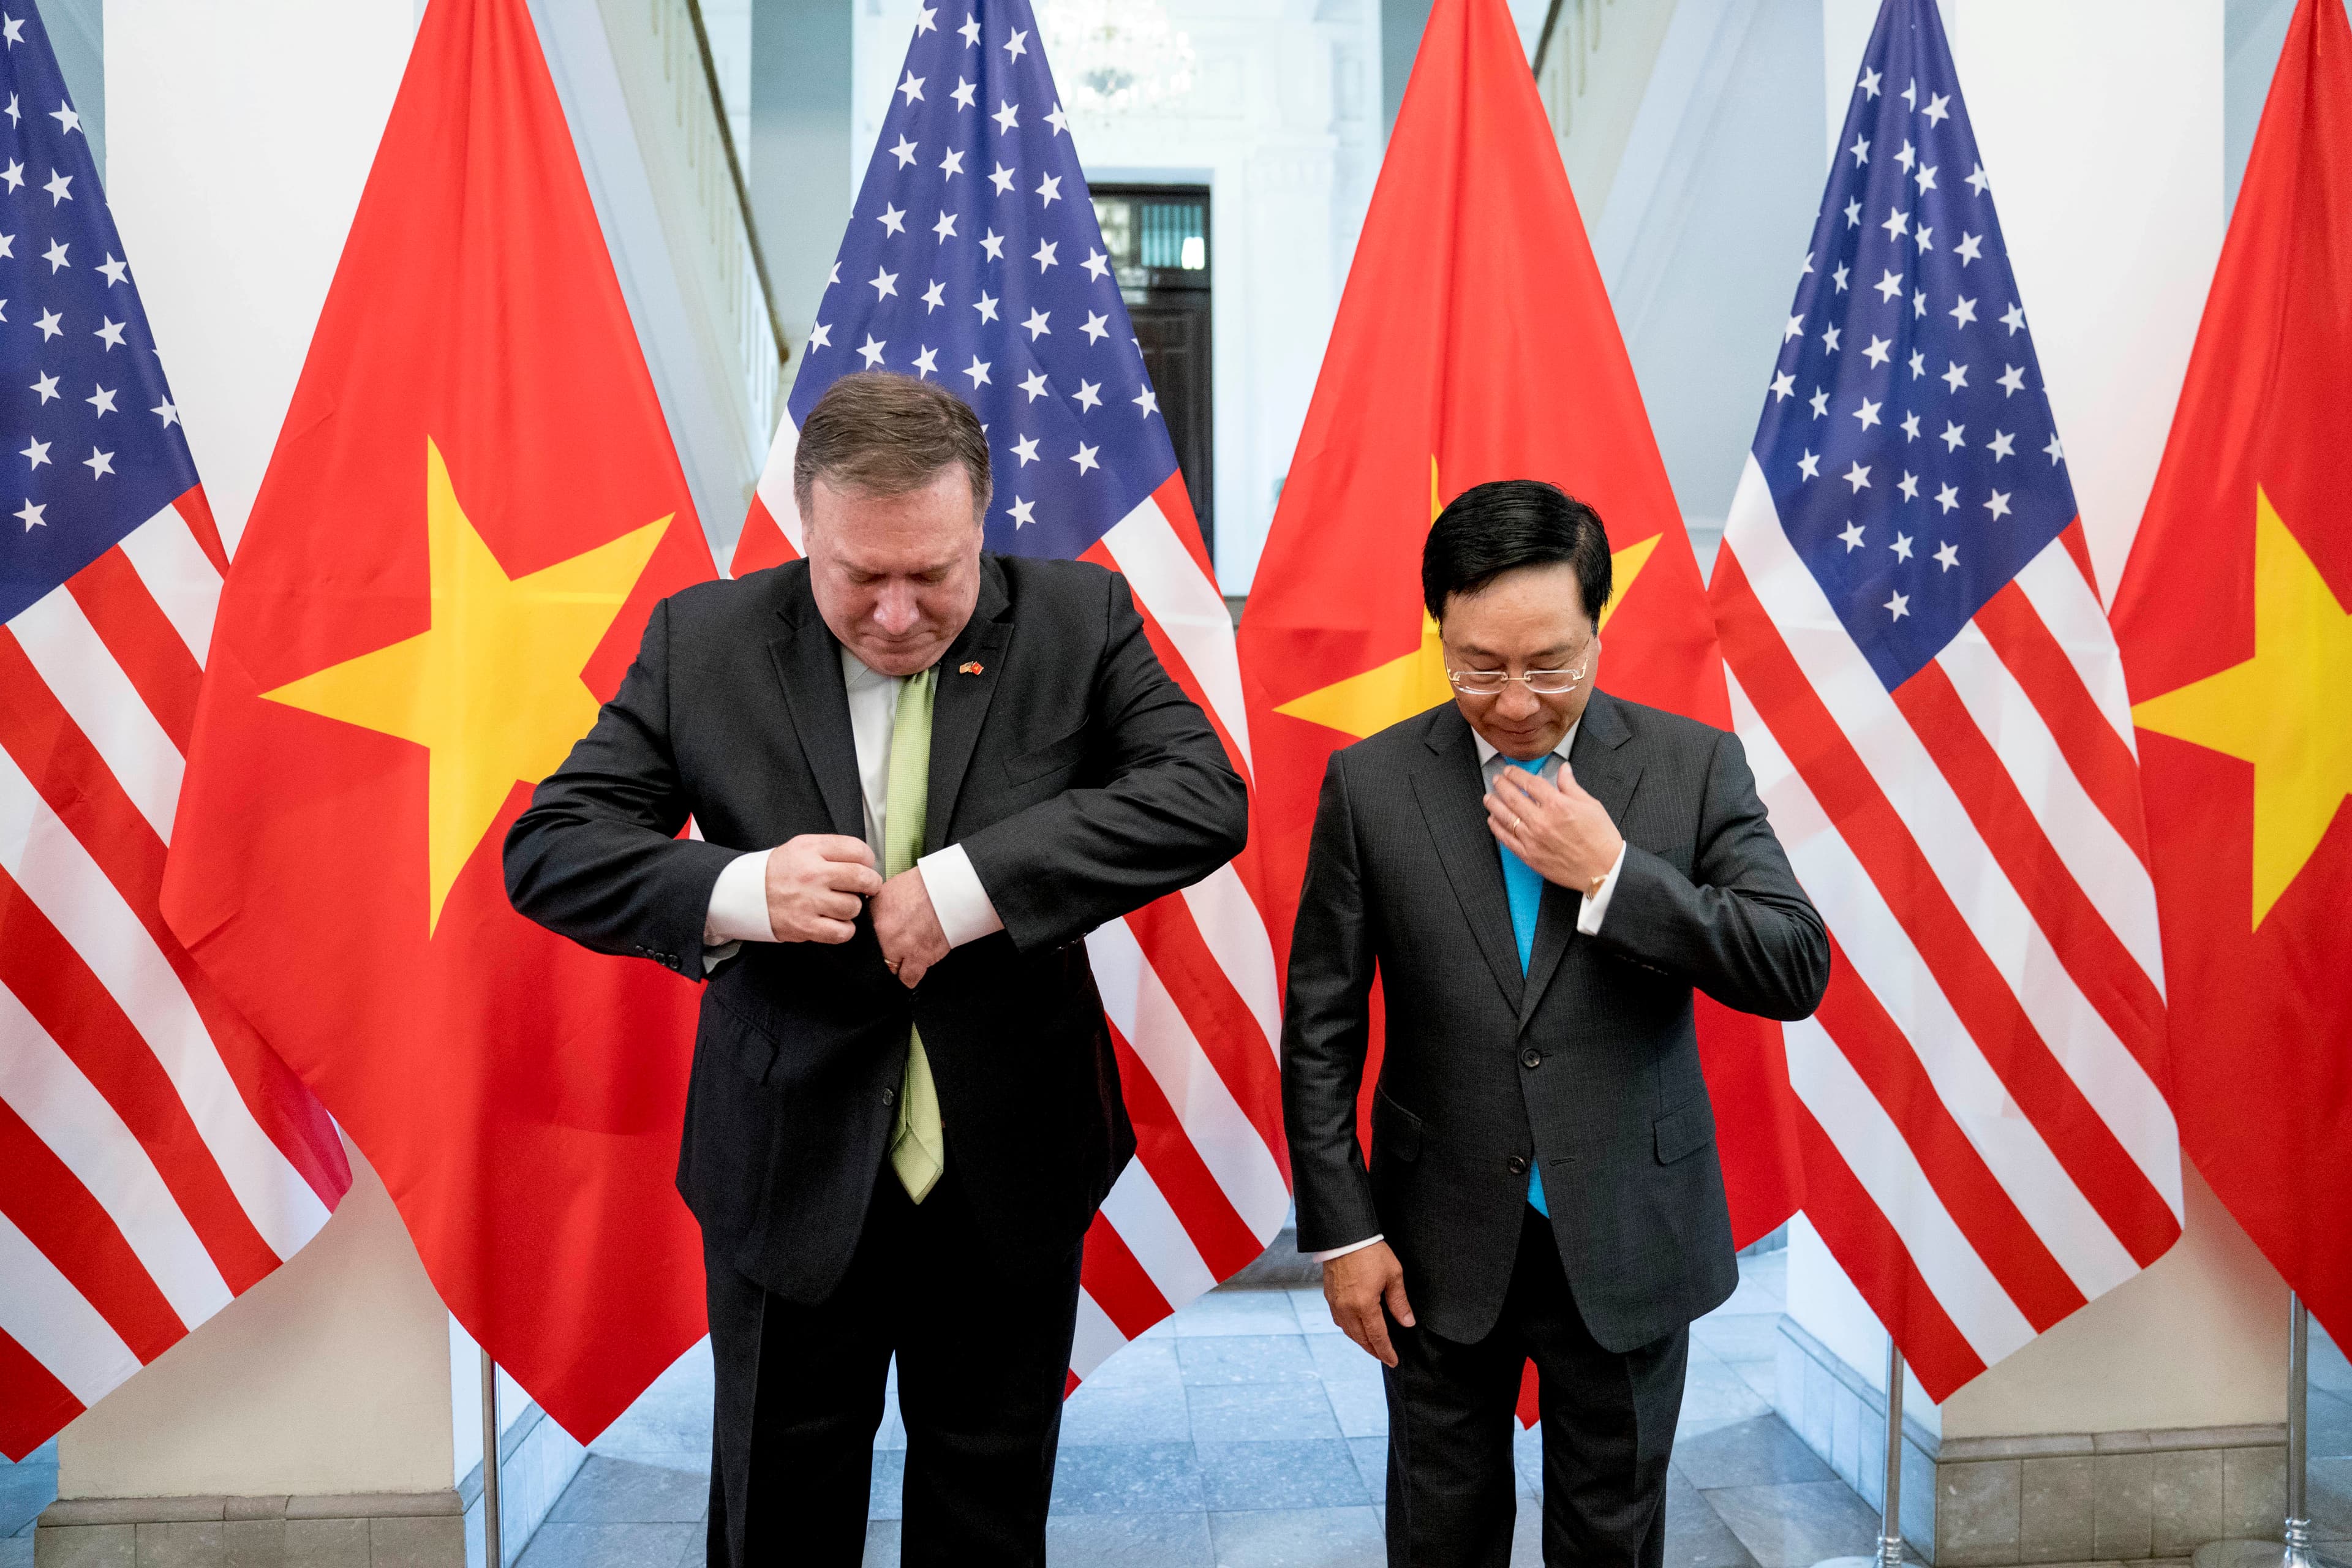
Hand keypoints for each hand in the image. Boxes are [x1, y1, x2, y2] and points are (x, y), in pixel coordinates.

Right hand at [764, 834, 882, 943]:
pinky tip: (836, 921)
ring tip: (840, 904)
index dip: (868, 860)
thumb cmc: (781, 871)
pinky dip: (845, 929)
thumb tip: (866, 862)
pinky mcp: (805, 926)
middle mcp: (811, 874)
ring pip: (854, 907)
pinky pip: (843, 932)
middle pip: (862, 878)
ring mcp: (808, 901)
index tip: (865, 866)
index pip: (858, 850)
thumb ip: (833, 849)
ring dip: (853, 907)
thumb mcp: (802, 846)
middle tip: (867, 887)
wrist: (747, 894)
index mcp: (811, 849)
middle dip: (871, 884)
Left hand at [872, 867, 949, 988]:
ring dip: (897, 965)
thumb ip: (879, 906)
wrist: (951, 889)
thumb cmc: (927, 885)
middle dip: (883, 951)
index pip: (861, 934)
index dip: (870, 938)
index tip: (876, 941)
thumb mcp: (892, 888)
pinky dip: (909, 977)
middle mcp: (883, 930)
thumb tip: (874, 918)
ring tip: (904, 960)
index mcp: (874, 910)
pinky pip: (908, 978)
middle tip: (893, 948)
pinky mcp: (919, 957)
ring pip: (890, 968)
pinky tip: (911, 973)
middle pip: (873, 954)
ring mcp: (900, 946)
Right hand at [1322, 1241, 1415, 1366]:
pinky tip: (1355, 1327)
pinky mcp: (1329, 1296)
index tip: (1393, 1361)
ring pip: (1348, 1331)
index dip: (1385, 1351)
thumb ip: (1399, 1302)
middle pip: (1361, 1338)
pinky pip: (1339, 1320)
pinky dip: (1349, 1328)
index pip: (1377, 1337)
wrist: (1344, 1235)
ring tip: (1371, 1345)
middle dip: (1373, 1350)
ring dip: (1360, 1341)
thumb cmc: (1370, 1251)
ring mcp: (1336, 1303)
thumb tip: (1407, 1322)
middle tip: (1383, 1356)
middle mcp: (1347, 1308)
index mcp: (1364, 1305)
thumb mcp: (1392, 1275)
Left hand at [1488, 764, 1622, 893]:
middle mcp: (1542, 821)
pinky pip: (1507, 839)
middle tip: (1497, 780)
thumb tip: (1563, 770)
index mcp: (1558, 805)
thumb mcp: (1591, 805)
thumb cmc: (1600, 838)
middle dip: (1502, 786)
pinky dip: (1497, 828)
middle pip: (1513, 797)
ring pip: (1505, 817)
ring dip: (1494, 805)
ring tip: (1488, 797)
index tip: (1510, 771)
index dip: (1516, 774)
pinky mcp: (1530, 856)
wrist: (1604, 868)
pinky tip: (1493, 820)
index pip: (1530, 783)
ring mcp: (1533, 839)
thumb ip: (1571, 786)